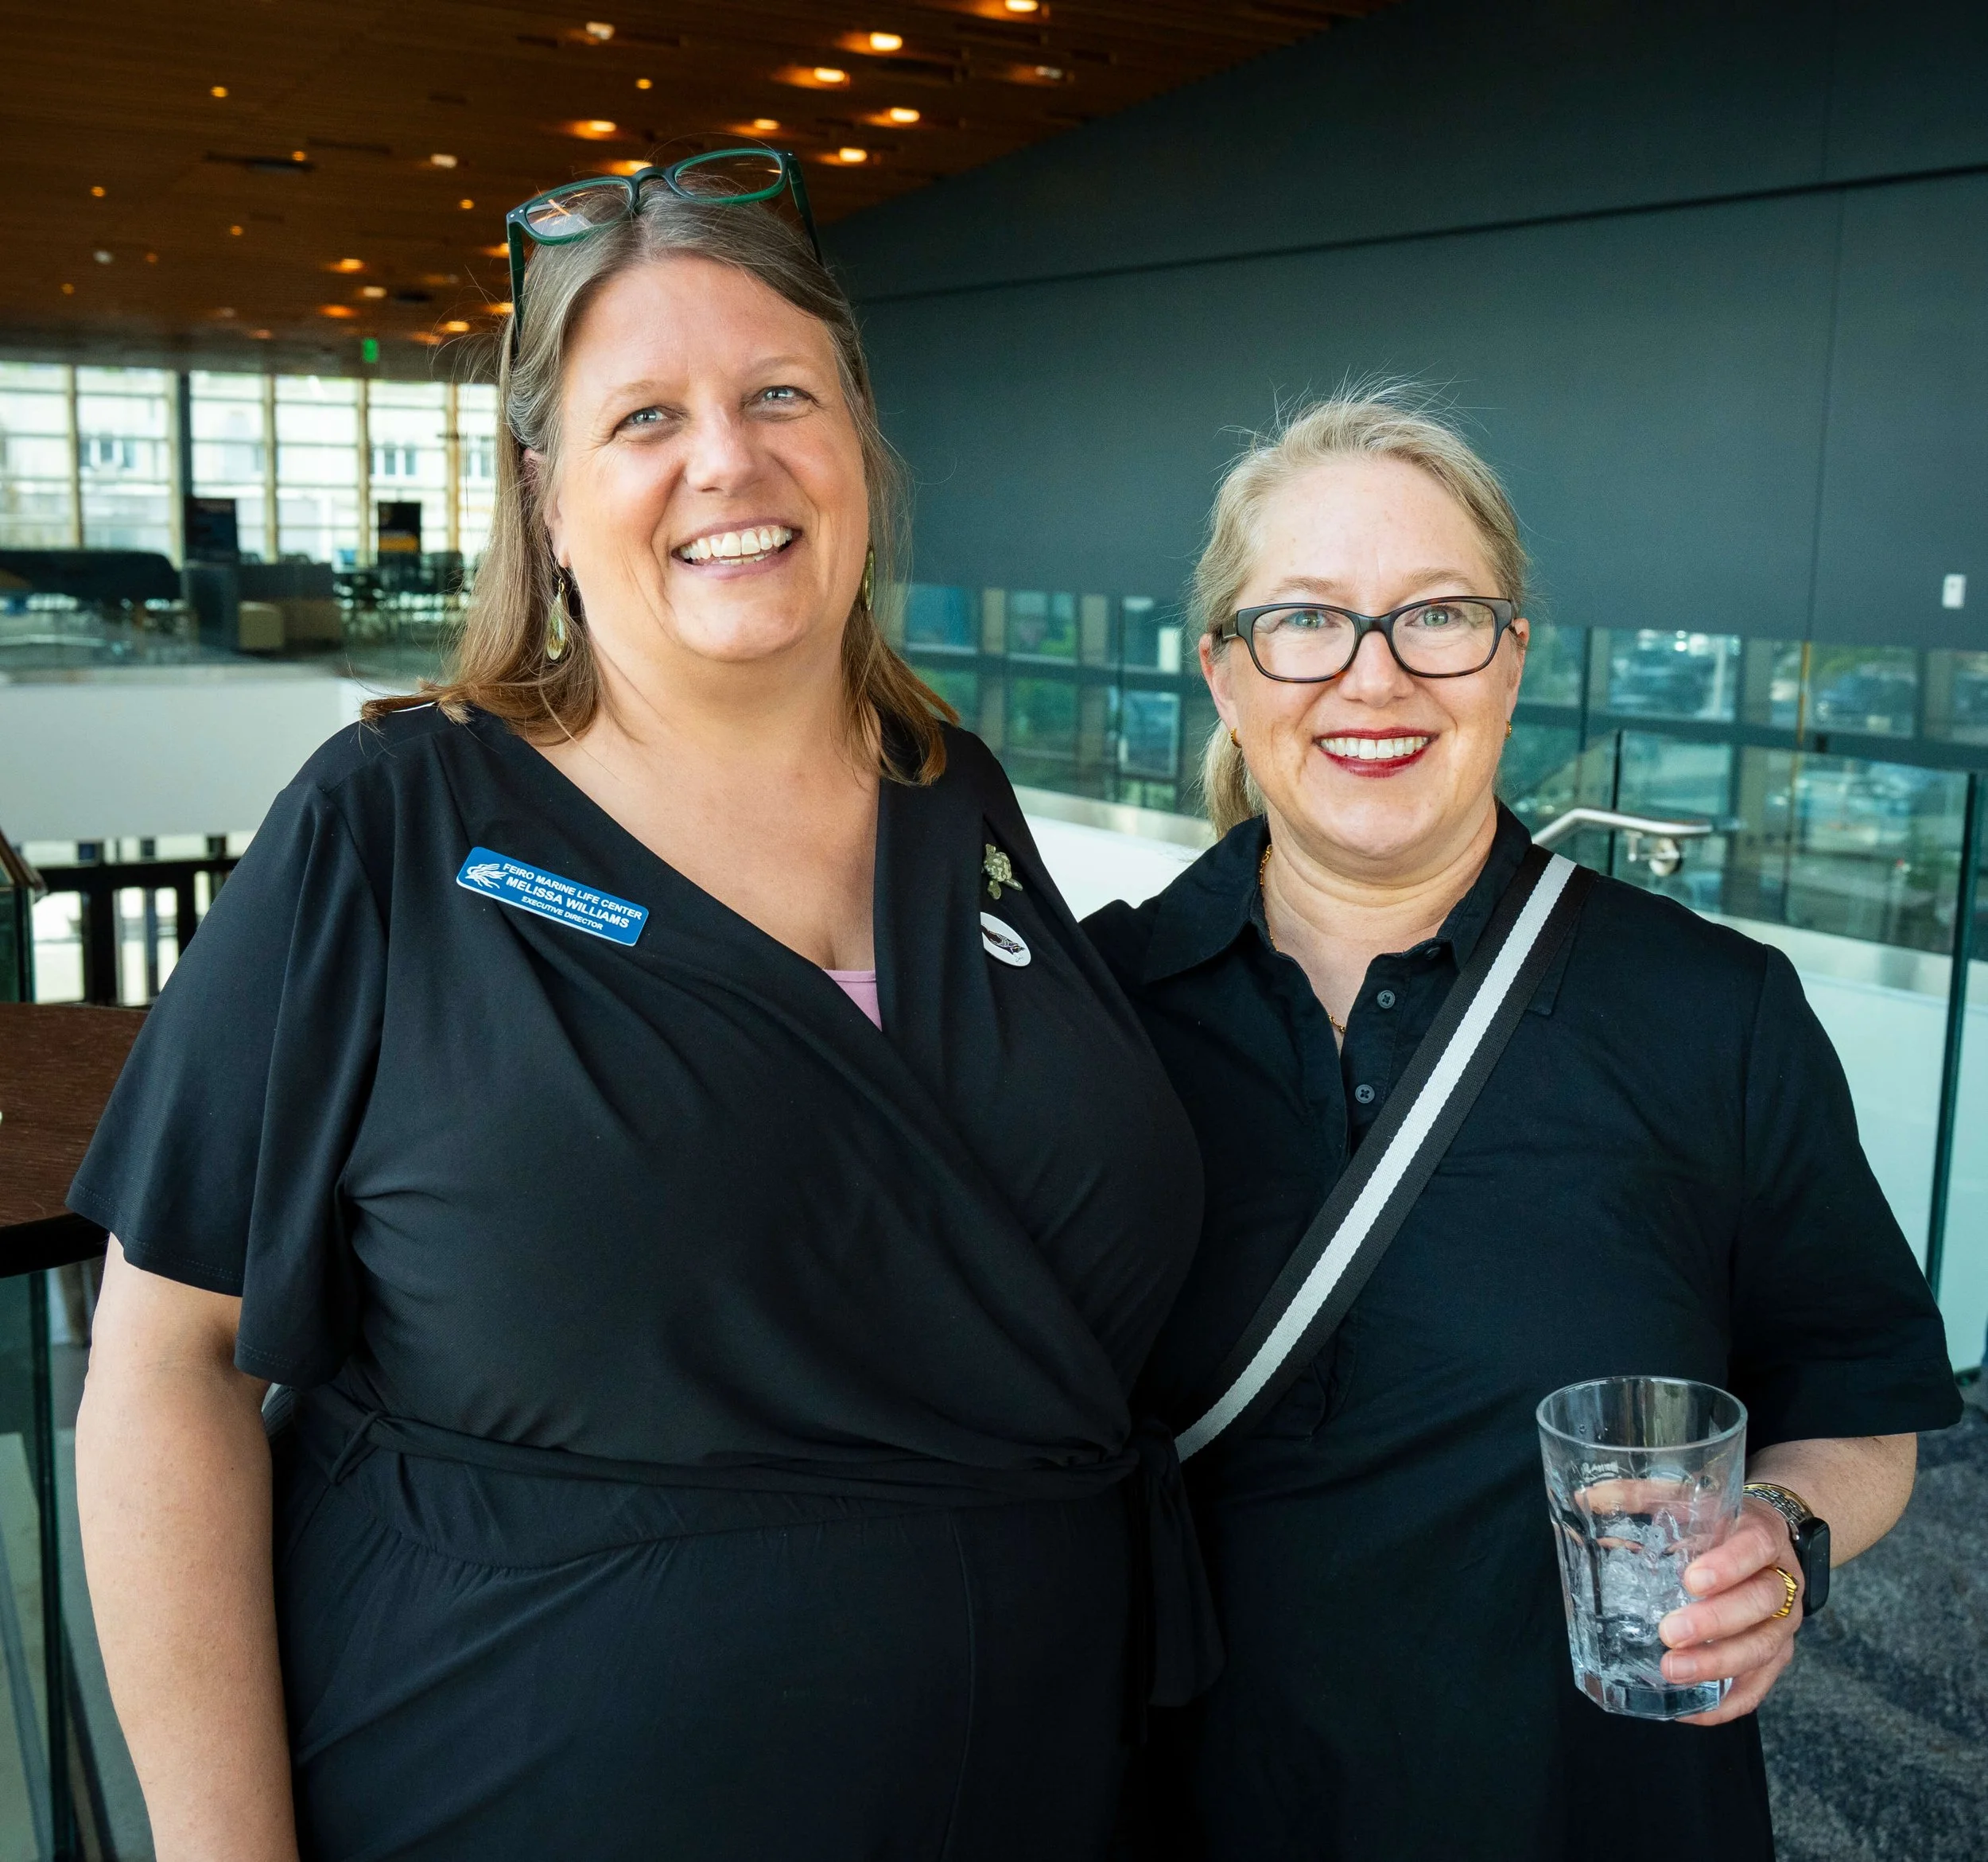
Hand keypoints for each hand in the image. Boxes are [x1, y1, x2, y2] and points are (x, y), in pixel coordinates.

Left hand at [1661, 1496, 1802, 1724]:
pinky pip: (1759, 1687)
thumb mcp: (1689, 1499)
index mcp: (1761, 1535)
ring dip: (1718, 1664)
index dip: (1729, 1565)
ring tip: (1673, 1672)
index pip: (1756, 1548)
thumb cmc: (1720, 1522)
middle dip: (1715, 1622)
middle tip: (1669, 1633)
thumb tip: (1584, 1497)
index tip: (1691, 1580)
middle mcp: (1780, 1582)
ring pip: (1763, 1649)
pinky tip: (1692, 1711)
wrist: (1769, 1540)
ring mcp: (1782, 1623)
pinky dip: (1728, 1704)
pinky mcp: (1776, 1656)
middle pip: (1761, 1605)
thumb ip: (1641, 1496)